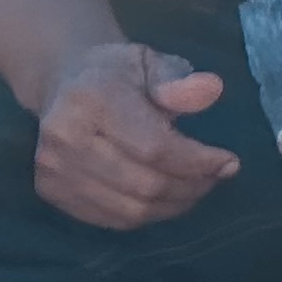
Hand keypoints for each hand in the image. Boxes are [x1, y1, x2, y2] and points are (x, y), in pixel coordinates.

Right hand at [30, 42, 239, 229]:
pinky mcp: (51, 192)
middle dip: (191, 186)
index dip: (198, 162)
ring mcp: (52, 169)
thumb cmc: (117, 73)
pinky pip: (112, 219)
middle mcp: (64, 138)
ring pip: (130, 210)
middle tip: (216, 177)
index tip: (230, 162)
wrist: (64, 83)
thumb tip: (212, 89)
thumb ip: (178, 81)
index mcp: (91, 100)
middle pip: (144, 184)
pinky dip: (149, 215)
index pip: (154, 148)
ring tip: (196, 187)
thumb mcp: (150, 62)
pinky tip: (166, 197)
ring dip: (174, 205)